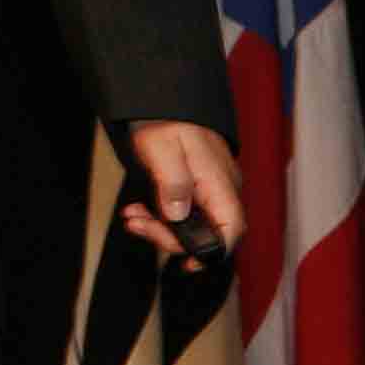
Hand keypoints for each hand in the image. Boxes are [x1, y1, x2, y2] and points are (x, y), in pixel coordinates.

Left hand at [115, 119, 245, 266]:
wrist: (165, 101)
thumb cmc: (166, 120)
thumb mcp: (163, 149)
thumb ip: (173, 183)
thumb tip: (178, 214)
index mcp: (219, 182)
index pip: (232, 228)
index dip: (214, 252)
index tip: (188, 263)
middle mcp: (220, 189)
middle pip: (207, 232)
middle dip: (168, 236)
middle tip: (137, 224)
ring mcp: (209, 188)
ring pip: (191, 224)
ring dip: (159, 226)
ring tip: (132, 216)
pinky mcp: (196, 187)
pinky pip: (183, 211)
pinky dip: (160, 215)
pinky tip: (139, 209)